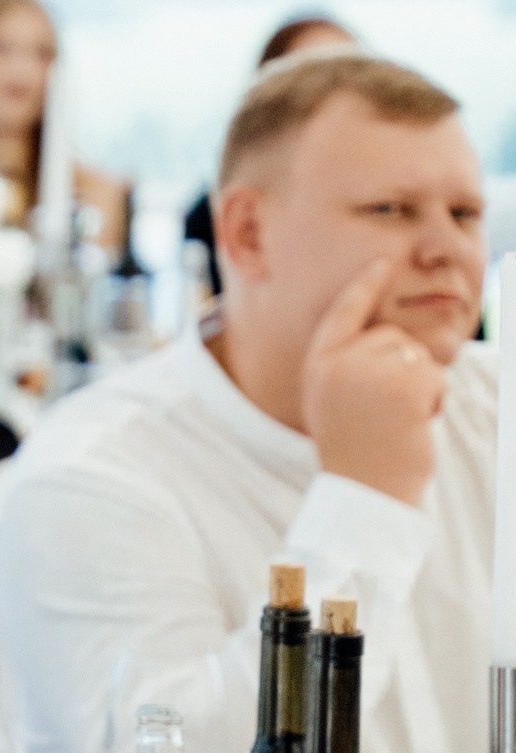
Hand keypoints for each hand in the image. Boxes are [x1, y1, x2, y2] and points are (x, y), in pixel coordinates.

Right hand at [300, 258, 447, 506]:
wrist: (365, 489)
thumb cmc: (355, 452)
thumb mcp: (337, 402)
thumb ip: (350, 366)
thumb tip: (385, 338)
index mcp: (317, 366)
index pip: (343, 313)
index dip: (364, 285)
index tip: (382, 262)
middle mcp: (338, 362)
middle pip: (390, 336)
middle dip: (402, 367)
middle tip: (384, 411)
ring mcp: (370, 369)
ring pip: (414, 355)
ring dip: (418, 385)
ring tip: (396, 419)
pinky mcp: (404, 380)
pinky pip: (434, 375)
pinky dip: (434, 399)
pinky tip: (412, 424)